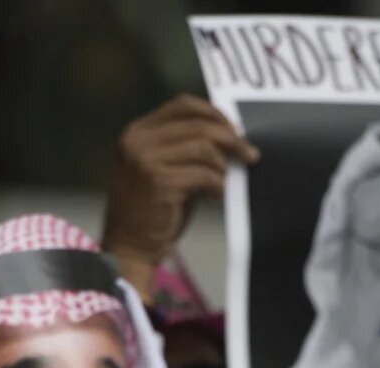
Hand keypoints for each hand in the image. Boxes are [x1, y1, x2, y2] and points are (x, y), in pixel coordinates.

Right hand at [101, 93, 258, 300]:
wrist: (130, 248)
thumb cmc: (151, 212)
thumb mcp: (162, 170)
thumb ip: (185, 149)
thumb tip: (230, 137)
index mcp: (137, 133)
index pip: (182, 105)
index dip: (214, 114)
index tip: (235, 130)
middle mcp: (138, 141)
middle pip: (198, 125)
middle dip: (231, 139)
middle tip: (249, 155)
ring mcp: (146, 160)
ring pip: (204, 148)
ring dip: (223, 165)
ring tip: (225, 182)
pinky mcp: (160, 182)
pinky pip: (204, 175)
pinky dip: (218, 185)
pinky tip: (217, 197)